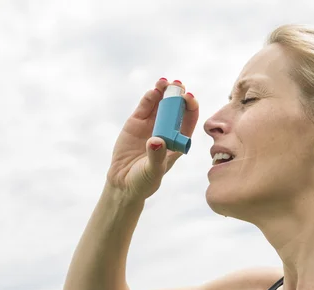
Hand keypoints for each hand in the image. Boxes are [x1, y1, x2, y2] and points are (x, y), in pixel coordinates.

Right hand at [106, 79, 198, 200]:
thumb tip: (156, 141)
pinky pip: (145, 107)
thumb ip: (156, 156)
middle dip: (179, 95)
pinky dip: (150, 97)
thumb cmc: (144, 180)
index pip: (188, 121)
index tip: (189, 98)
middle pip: (176, 109)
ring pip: (161, 104)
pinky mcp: (136, 122)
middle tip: (178, 85)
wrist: (123, 183)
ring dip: (164, 92)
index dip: (191, 108)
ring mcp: (151, 125)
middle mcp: (167, 130)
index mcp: (177, 142)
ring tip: (165, 82)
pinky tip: (154, 90)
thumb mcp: (152, 171)